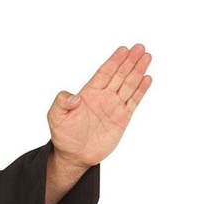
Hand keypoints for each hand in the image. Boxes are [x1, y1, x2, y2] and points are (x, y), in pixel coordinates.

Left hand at [47, 43, 152, 169]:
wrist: (74, 156)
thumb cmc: (64, 136)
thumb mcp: (56, 117)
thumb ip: (61, 102)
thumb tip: (74, 97)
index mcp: (89, 93)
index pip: (104, 73)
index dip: (114, 61)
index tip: (123, 49)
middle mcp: (103, 97)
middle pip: (119, 75)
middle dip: (129, 61)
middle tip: (139, 47)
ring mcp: (113, 107)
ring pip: (128, 85)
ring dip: (138, 71)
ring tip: (146, 57)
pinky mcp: (122, 119)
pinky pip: (133, 101)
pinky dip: (140, 90)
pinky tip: (147, 78)